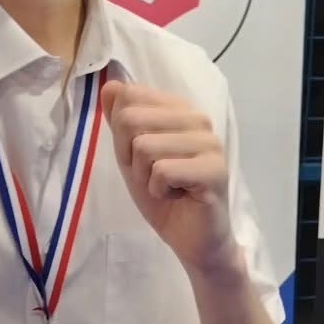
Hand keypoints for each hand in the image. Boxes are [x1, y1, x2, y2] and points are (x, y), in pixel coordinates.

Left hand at [101, 81, 240, 276]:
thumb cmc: (163, 195)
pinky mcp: (214, 169)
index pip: (129, 98)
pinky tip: (178, 196)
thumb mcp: (130, 155)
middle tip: (153, 175)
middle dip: (130, 156)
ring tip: (167, 186)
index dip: (123, 135)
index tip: (141, 158)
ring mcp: (209, 142)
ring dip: (145, 176)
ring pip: (144, 147)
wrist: (191, 238)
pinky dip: (159, 190)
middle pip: (131, 120)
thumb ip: (120, 121)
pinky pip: (162, 171)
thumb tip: (109, 85)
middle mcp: (197, 118)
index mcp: (178, 108)